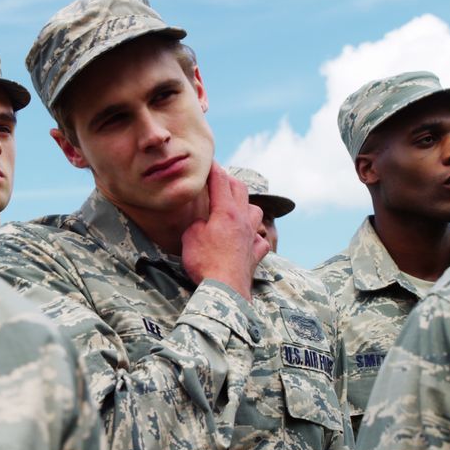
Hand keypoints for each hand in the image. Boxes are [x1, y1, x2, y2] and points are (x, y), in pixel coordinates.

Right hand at [181, 164, 270, 299]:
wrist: (225, 290)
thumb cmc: (205, 262)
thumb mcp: (190, 237)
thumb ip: (197, 224)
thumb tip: (203, 223)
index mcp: (226, 212)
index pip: (220, 181)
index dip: (213, 168)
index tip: (208, 159)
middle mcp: (243, 220)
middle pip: (240, 190)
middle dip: (228, 180)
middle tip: (218, 178)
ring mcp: (251, 237)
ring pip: (256, 211)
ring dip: (246, 205)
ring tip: (237, 208)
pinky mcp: (255, 255)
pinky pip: (260, 240)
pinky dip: (255, 236)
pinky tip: (249, 239)